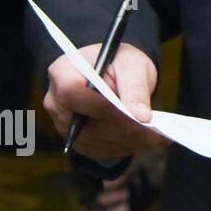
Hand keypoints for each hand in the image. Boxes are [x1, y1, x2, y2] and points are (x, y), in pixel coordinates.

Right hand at [43, 42, 168, 157]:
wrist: (114, 71)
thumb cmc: (120, 62)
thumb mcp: (132, 63)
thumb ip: (135, 87)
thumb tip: (141, 116)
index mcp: (63, 72)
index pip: (73, 93)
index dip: (102, 107)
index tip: (134, 116)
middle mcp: (56, 101)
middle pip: (83, 123)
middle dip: (121, 130)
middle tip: (153, 135)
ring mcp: (62, 122)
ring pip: (92, 140)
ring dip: (124, 142)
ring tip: (154, 138)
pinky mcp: (74, 138)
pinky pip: (96, 149)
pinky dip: (121, 147)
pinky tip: (142, 141)